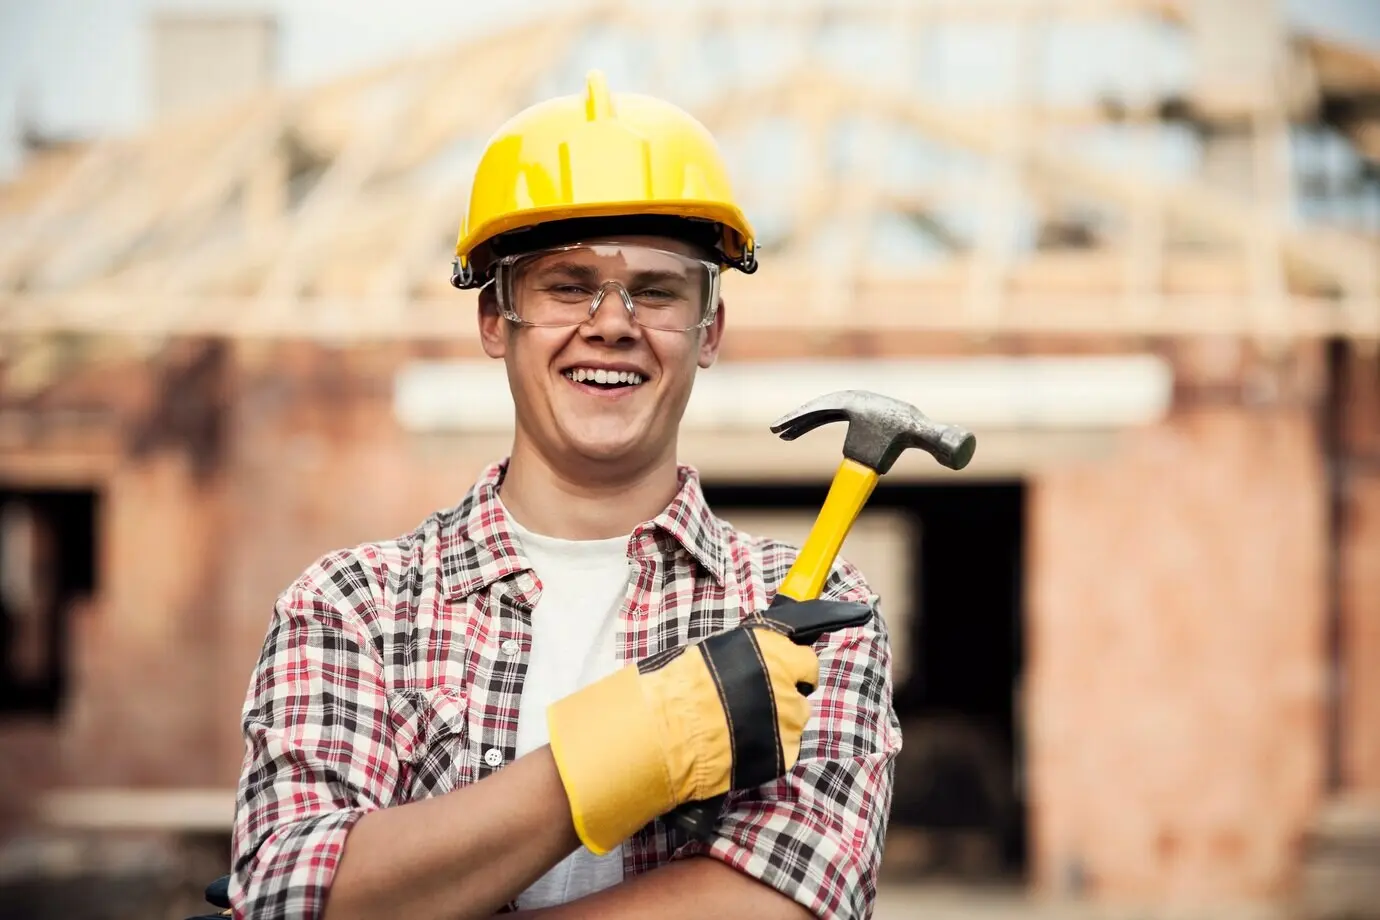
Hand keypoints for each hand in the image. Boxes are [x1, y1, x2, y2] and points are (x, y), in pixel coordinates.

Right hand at [545, 598, 871, 854]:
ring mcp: (789, 719)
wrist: (669, 731)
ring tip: (743, 725)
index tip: (791, 668)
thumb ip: (747, 653)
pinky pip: (786, 748)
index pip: (807, 655)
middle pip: (805, 686)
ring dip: (779, 720)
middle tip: (758, 699)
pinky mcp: (783, 753)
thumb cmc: (679, 687)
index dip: (795, 665)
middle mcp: (788, 680)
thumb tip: (762, 648)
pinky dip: (771, 747)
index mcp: (772, 648)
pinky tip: (743, 745)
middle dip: (788, 691)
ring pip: (797, 719)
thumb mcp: (714, 652)